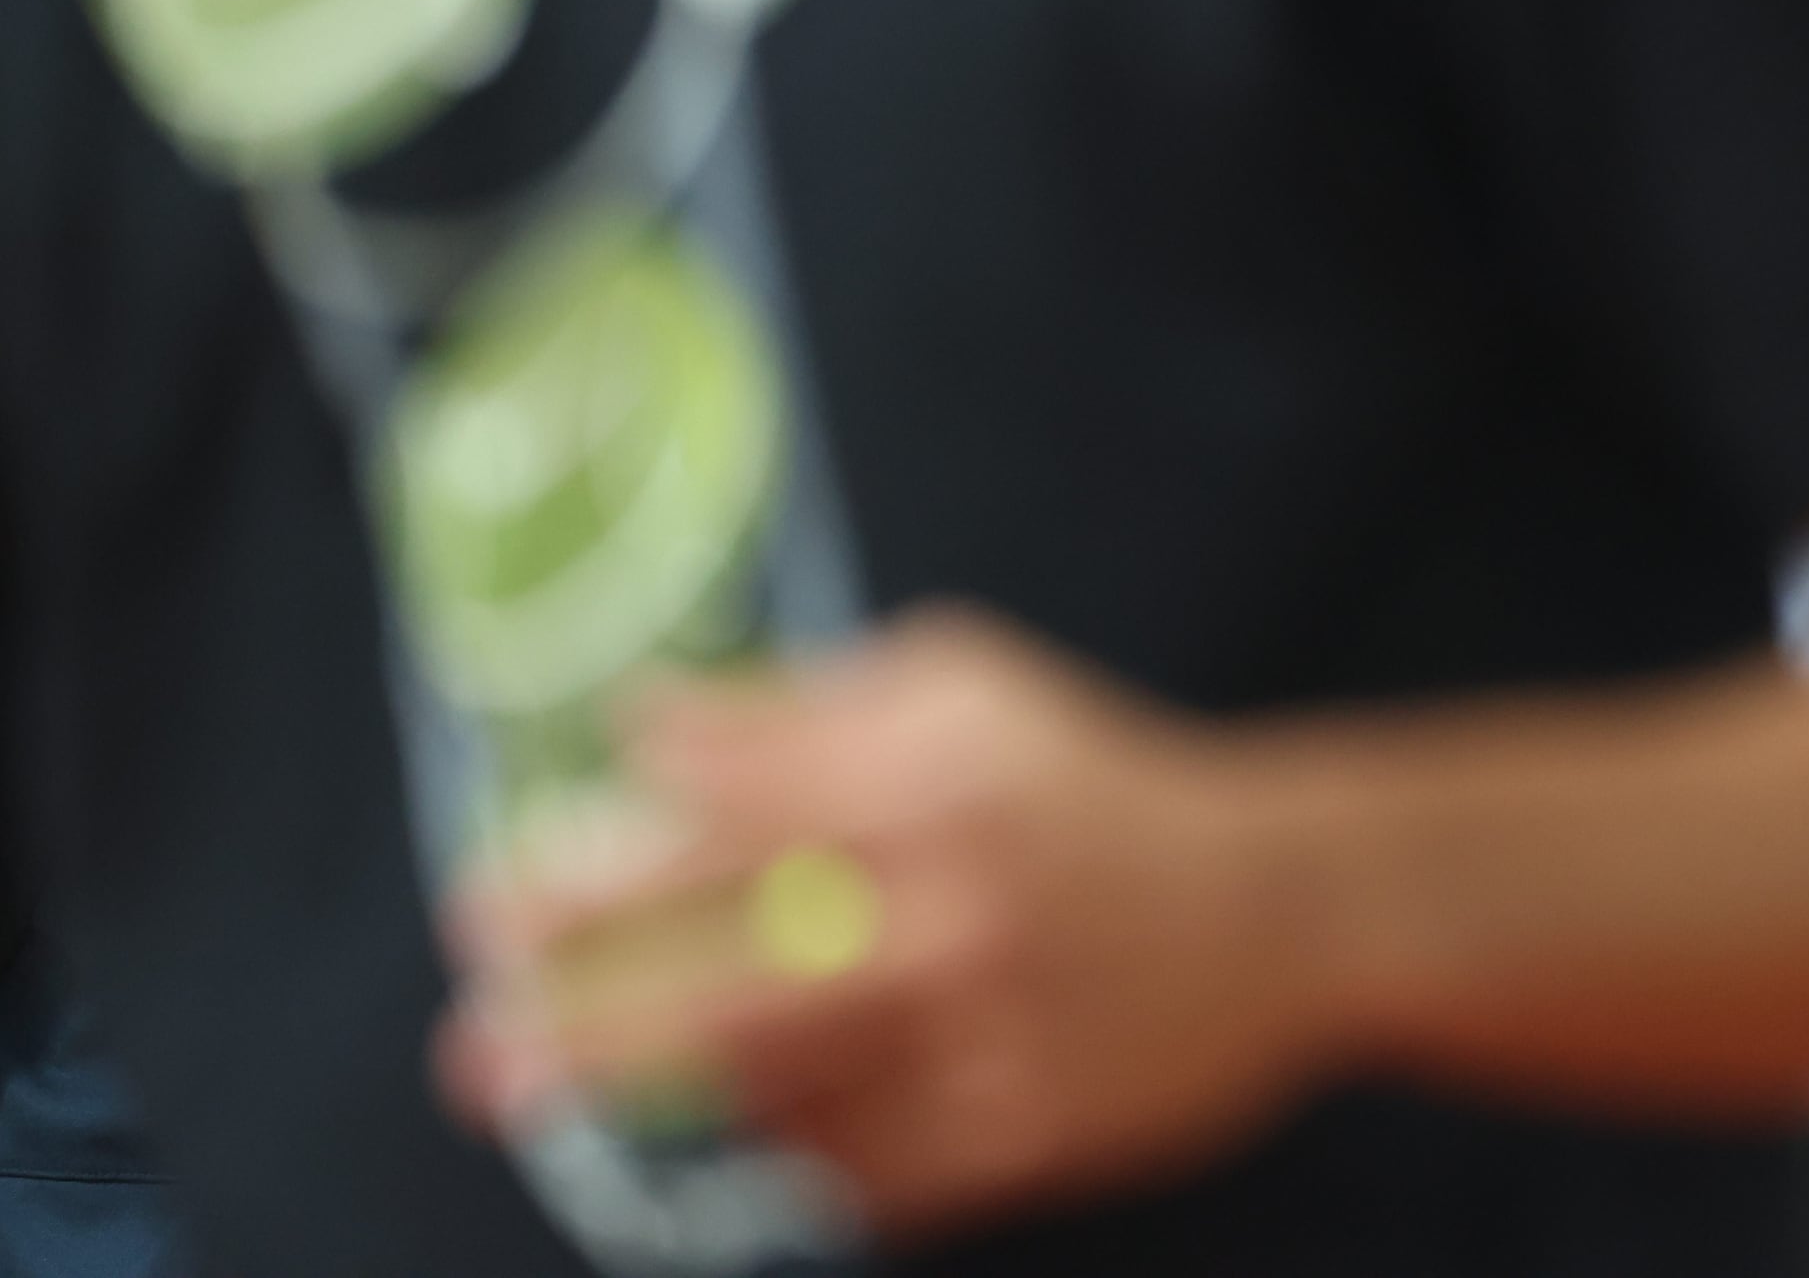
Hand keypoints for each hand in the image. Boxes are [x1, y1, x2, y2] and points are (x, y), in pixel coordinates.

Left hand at [439, 610, 1321, 1239]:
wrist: (1283, 909)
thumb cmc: (1097, 789)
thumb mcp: (967, 690)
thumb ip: (804, 708)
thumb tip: (645, 727)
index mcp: (930, 785)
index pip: (723, 825)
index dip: (593, 865)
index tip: (492, 899)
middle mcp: (948, 913)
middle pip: (722, 983)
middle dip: (577, 1020)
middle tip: (476, 1047)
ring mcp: (980, 1037)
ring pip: (773, 1092)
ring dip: (664, 1093)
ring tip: (570, 1081)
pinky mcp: (1012, 1137)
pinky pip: (853, 1167)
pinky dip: (791, 1148)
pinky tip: (760, 1117)